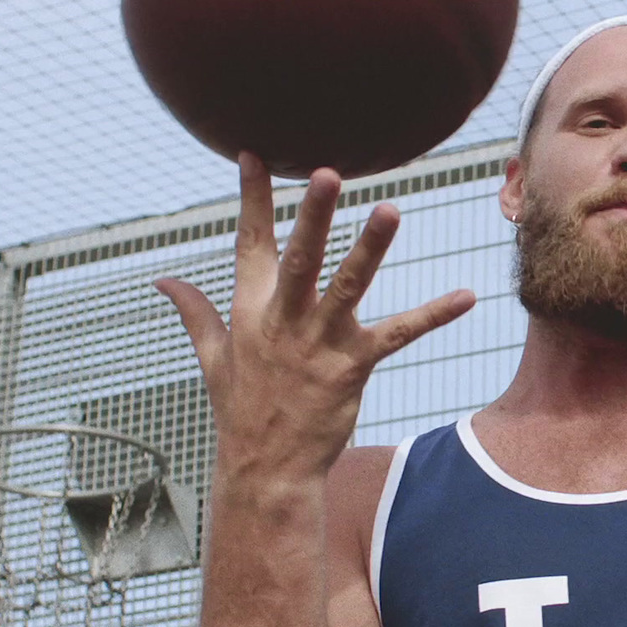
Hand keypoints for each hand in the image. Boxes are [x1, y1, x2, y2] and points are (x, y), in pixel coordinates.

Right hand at [155, 153, 475, 480]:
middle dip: (311, 217)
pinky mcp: (352, 368)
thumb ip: (194, 312)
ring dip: (369, 250)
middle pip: (298, 260)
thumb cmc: (243, 409)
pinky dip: (431, 316)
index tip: (253, 155)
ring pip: (346, 288)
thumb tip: (162, 280)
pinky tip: (464, 297)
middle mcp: (283, 322)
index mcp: (250, 312)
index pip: (251, 244)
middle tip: (325, 173)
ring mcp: (318, 345)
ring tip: (390, 211)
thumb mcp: (212, 358)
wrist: (265, 470)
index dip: (253, 199)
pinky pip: (397, 336)